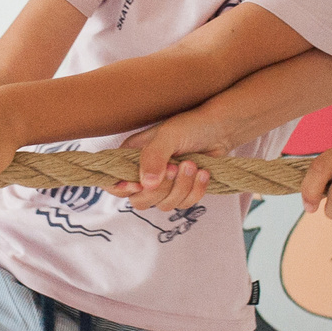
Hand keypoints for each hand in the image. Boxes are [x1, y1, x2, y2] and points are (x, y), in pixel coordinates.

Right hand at [109, 115, 223, 211]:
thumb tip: (146, 184)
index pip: (112, 181)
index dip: (120, 188)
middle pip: (139, 200)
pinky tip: (202, 173)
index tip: (138, 184)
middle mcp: (143, 173)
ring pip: (163, 205)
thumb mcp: (168, 135)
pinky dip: (195, 191)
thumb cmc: (190, 126)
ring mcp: (163, 184)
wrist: (219, 129)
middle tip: (175, 167)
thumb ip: (154, 157)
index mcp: (130, 157)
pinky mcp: (181, 191)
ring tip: (192, 164)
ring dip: (181, 187)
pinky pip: (183, 204)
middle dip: (160, 189)